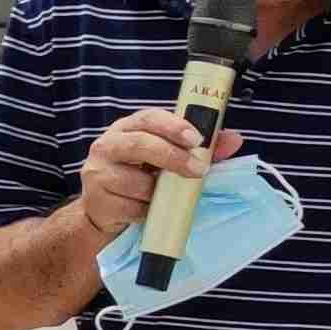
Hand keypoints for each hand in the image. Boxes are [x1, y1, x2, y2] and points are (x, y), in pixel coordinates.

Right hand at [73, 105, 222, 249]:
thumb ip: (199, 149)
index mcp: (127, 128)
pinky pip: (132, 207)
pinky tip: (146, 209)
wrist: (103, 211)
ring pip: (137, 181)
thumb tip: (234, 140)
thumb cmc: (140, 177)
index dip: (173, 126)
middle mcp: (107, 145)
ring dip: (159, 192)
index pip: (148, 118)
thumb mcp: (166, 159)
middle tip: (198, 170)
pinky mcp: (97, 200)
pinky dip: (146, 211)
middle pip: (139, 144)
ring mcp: (98, 172)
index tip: (197, 139)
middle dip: (172, 157)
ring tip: (163, 196)